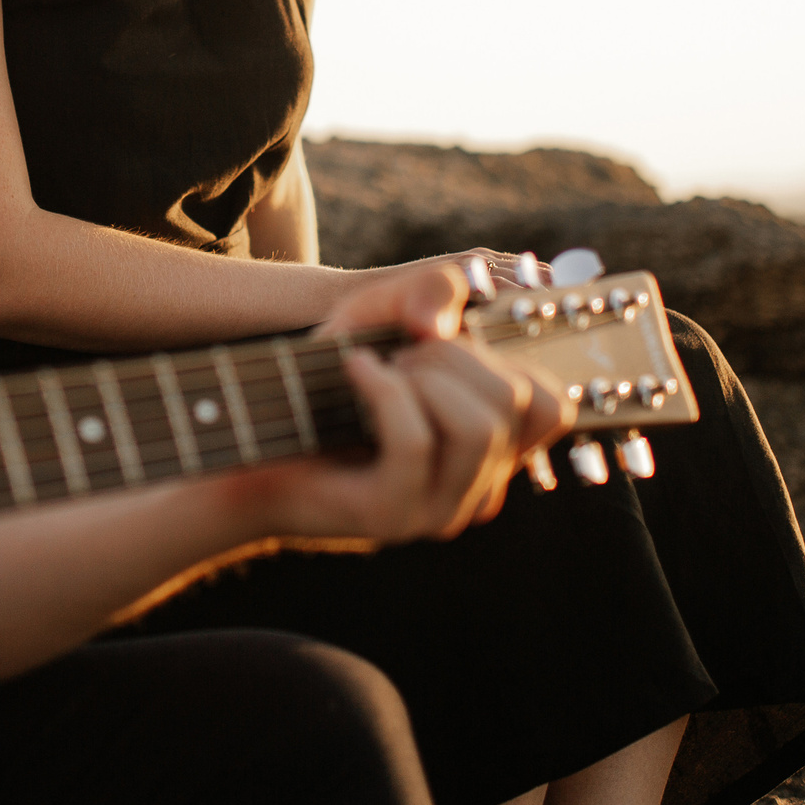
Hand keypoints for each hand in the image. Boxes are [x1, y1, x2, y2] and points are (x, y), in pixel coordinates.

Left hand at [217, 262, 573, 548]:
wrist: (251, 432)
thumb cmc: (324, 375)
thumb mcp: (382, 314)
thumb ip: (429, 291)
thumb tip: (440, 325)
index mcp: (491, 449)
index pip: (553, 406)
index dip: (509, 358)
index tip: (447, 348)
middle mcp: (477, 485)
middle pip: (516, 403)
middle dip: (454, 356)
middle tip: (400, 355)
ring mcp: (438, 508)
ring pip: (476, 426)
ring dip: (421, 376)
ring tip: (378, 371)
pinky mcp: (392, 514)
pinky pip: (416, 441)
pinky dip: (382, 389)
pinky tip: (353, 371)